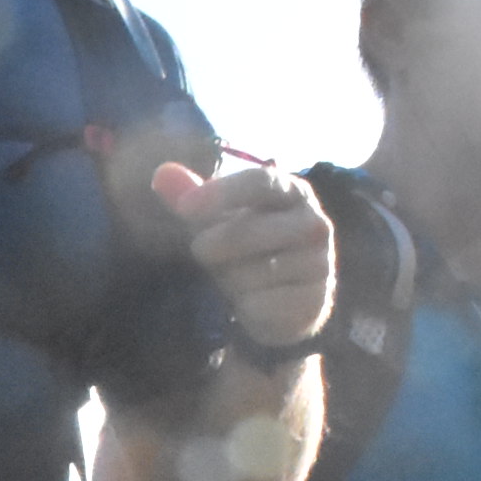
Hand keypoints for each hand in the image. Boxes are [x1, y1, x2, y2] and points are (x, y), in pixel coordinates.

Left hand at [150, 158, 333, 351]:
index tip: (184, 208)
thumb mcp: (220, 220)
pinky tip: (254, 302)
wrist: (285, 303)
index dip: (222, 192)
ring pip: (249, 273)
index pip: (261, 181)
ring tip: (241, 279)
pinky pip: (258, 305)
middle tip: (207, 254)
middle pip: (244, 231)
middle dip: (211, 248)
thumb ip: (192, 196)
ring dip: (229, 280)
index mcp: (292, 192)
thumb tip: (161, 173)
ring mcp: (319, 263)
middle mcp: (314, 223)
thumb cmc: (249, 249)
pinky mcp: (313, 301)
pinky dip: (245, 307)